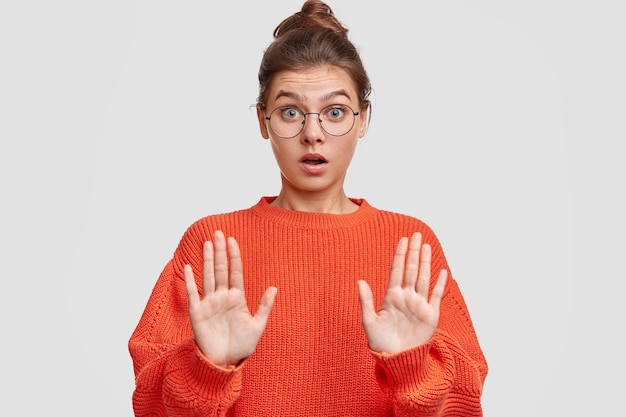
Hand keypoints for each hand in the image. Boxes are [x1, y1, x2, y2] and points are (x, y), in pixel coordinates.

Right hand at [184, 230, 276, 366]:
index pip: (235, 272)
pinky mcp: (197, 312)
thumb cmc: (242, 345)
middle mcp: (222, 297)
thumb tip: (274, 287)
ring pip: (208, 276)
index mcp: (237, 298)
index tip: (232, 240)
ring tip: (207, 243)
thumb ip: (264, 306)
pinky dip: (190, 281)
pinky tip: (188, 267)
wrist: (224, 361)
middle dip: (219, 251)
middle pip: (220, 269)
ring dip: (206, 260)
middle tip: (218, 232)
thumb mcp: (258, 325)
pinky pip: (193, 293)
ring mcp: (209, 303)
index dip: (234, 256)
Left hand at [357, 232, 447, 353]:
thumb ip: (366, 301)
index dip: (400, 254)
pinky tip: (442, 272)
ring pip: (423, 278)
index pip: (397, 270)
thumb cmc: (380, 342)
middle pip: (411, 269)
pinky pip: (437, 296)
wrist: (397, 360)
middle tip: (417, 234)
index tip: (402, 239)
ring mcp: (419, 304)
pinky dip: (440, 284)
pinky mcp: (430, 315)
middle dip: (414, 252)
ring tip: (426, 246)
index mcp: (392, 296)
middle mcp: (407, 297)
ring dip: (426, 262)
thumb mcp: (369, 321)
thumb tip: (360, 281)